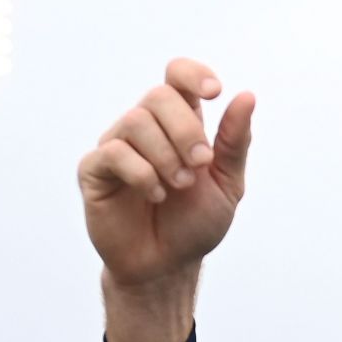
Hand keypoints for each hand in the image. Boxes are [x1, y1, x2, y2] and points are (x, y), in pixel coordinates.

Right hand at [78, 57, 254, 289]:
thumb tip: (246, 96)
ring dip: (165, 155)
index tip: (213, 93)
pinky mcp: (94, 171)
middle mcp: (145, 128)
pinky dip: (141, 172)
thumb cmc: (193, 225)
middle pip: (159, 95)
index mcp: (178, 123)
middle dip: (185, 128)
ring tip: (178, 186)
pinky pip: (114, 152)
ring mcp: (117, 146)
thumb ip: (234, 142)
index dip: (192, 74)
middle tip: (200, 164)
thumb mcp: (227, 185)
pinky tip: (155, 194)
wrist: (166, 267)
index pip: (177, 76)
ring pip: (136, 121)